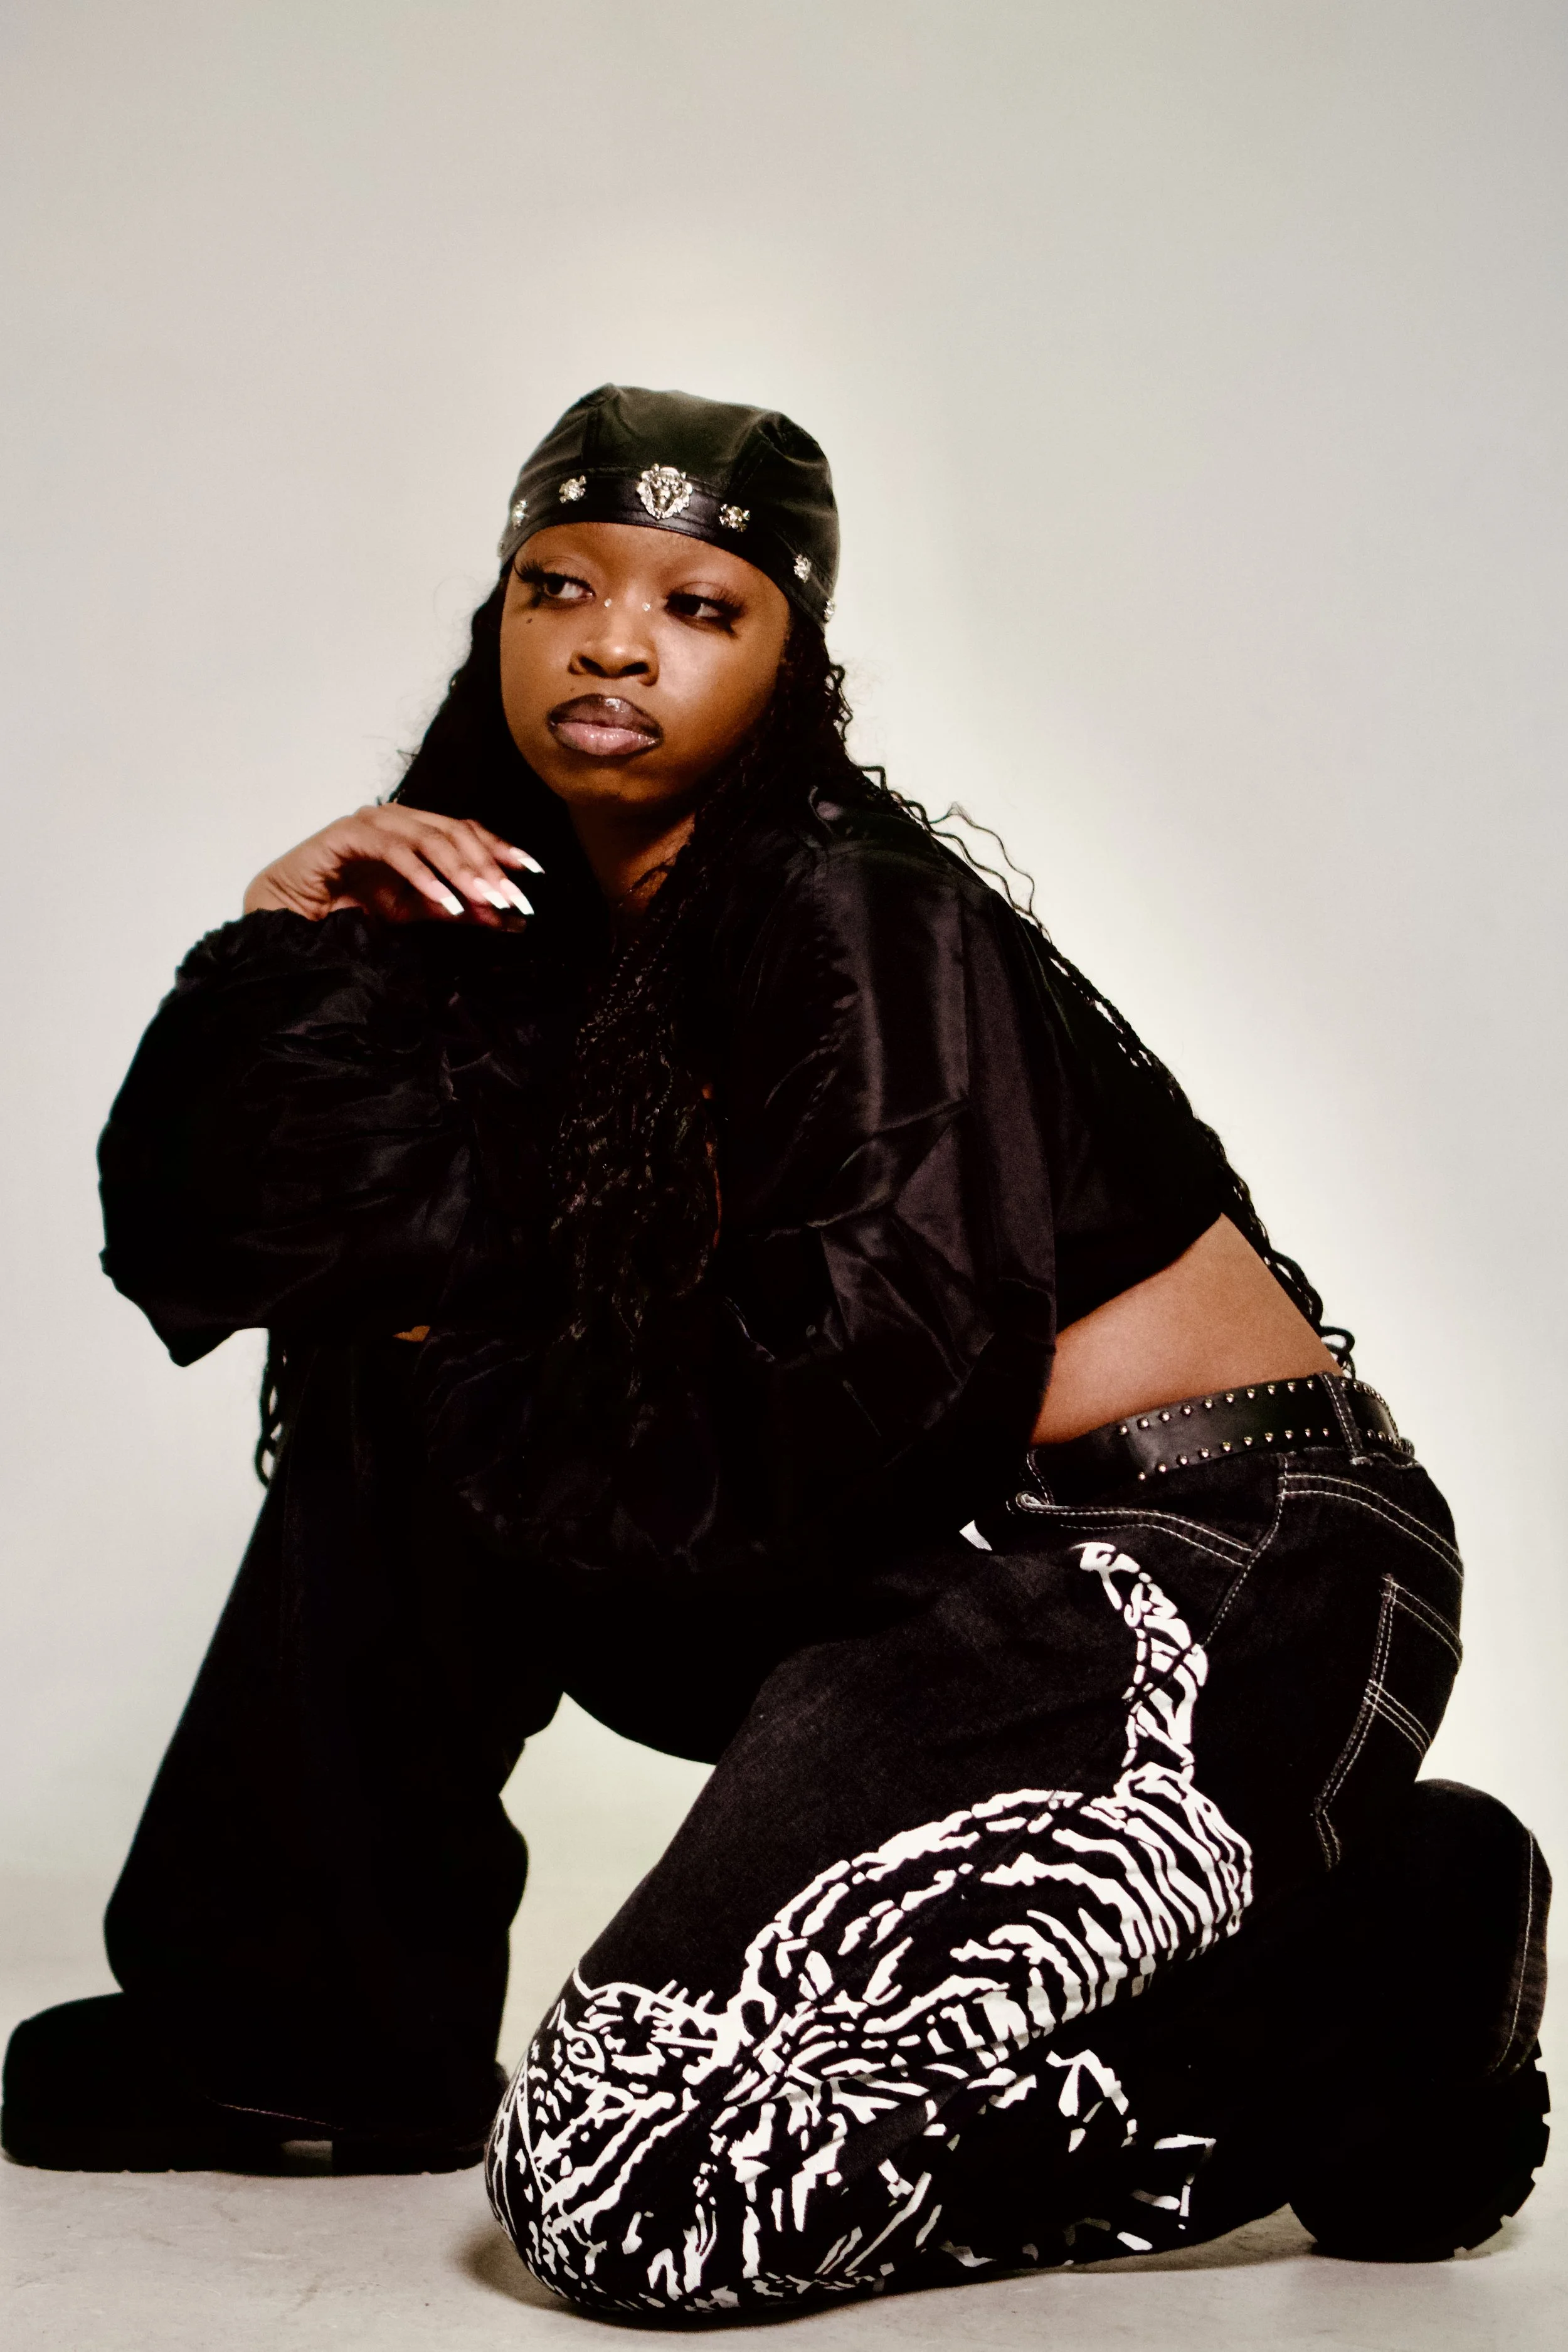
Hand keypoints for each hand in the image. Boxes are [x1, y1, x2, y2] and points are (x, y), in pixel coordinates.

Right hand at [242, 804, 542, 925]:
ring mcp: (372, 822)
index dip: (502, 849)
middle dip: (489, 867)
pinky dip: (424, 878)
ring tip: (486, 901)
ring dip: (462, 872)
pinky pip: (395, 851)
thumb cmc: (352, 908)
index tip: (533, 873)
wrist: (294, 915)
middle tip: (514, 898)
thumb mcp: (417, 911)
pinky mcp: (347, 834)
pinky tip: (446, 902)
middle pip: (456, 833)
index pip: (469, 831)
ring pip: (430, 839)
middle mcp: (398, 818)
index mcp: (416, 828)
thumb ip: (460, 909)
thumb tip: (510, 918)